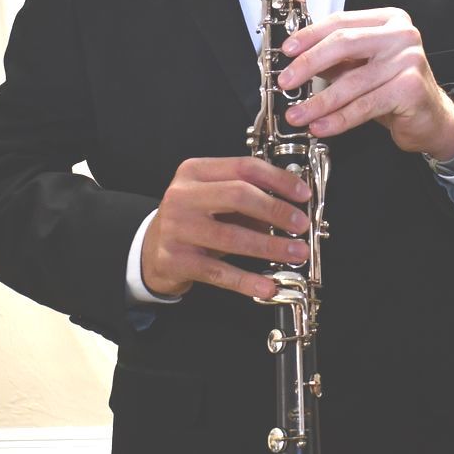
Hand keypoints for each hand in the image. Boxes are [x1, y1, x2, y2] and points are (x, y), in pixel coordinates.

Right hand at [141, 156, 312, 300]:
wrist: (151, 250)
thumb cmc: (193, 221)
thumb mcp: (215, 200)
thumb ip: (248, 199)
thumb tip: (293, 208)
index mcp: (195, 172)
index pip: (244, 167)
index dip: (279, 180)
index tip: (303, 195)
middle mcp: (182, 196)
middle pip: (238, 195)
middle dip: (276, 211)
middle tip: (301, 225)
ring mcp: (176, 228)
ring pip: (231, 236)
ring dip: (270, 247)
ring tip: (296, 253)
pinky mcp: (174, 260)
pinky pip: (218, 272)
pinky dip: (247, 280)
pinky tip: (268, 286)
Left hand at [274, 8, 453, 160]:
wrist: (431, 118)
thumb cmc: (395, 89)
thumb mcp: (362, 66)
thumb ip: (335, 59)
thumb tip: (296, 60)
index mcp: (388, 20)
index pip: (341, 21)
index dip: (310, 36)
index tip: (287, 51)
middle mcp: (401, 35)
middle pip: (343, 44)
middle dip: (308, 64)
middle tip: (286, 81)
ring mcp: (409, 59)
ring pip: (351, 81)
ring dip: (319, 101)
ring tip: (297, 114)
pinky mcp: (410, 88)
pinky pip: (364, 105)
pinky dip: (338, 118)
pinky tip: (321, 126)